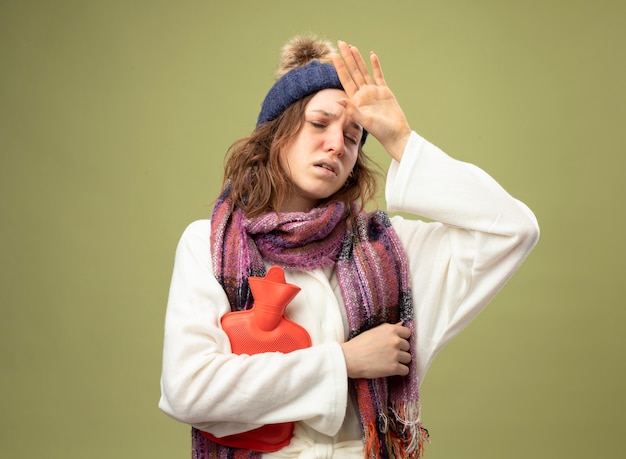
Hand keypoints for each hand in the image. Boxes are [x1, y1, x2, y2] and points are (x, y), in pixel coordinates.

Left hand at [332, 40, 411, 161]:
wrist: (395, 134)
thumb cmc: (380, 131)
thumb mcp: (364, 121)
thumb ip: (352, 110)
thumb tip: (339, 100)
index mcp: (356, 100)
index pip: (345, 79)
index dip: (340, 67)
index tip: (334, 55)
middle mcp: (363, 94)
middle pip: (353, 72)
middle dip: (347, 58)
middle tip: (340, 43)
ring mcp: (373, 92)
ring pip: (364, 71)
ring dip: (358, 59)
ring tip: (352, 47)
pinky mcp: (384, 92)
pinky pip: (378, 76)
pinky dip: (375, 66)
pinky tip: (371, 55)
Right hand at [340, 322, 411, 378]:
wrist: (349, 358)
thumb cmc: (358, 345)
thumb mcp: (374, 331)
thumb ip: (389, 329)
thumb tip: (401, 324)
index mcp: (390, 330)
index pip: (407, 333)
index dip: (402, 339)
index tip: (396, 344)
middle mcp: (395, 340)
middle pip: (407, 347)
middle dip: (400, 350)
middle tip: (388, 354)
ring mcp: (395, 354)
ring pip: (408, 358)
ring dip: (401, 361)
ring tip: (389, 362)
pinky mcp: (394, 368)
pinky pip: (405, 370)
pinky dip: (399, 371)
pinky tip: (391, 370)